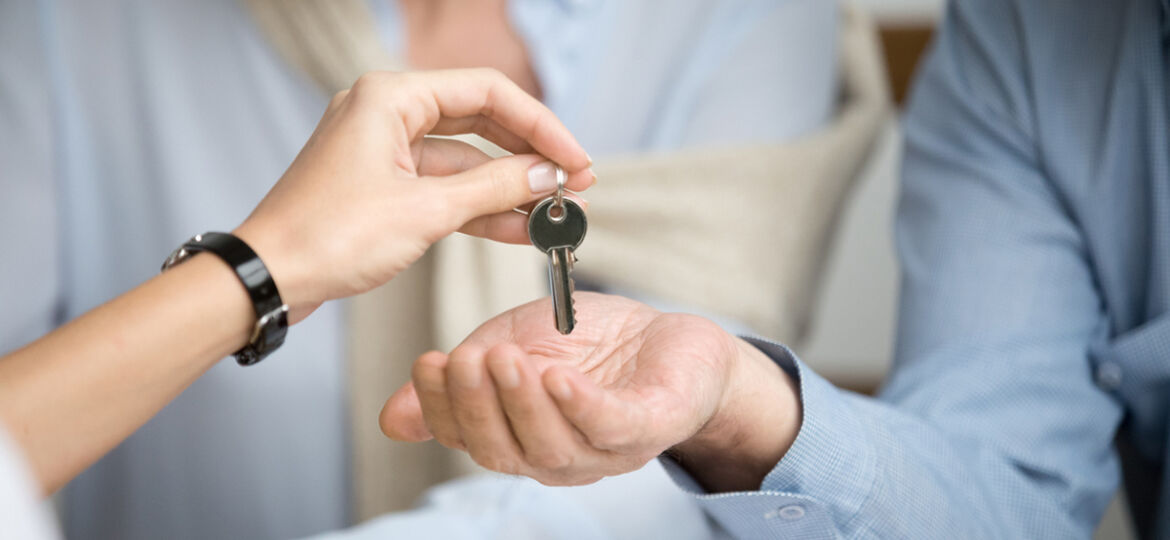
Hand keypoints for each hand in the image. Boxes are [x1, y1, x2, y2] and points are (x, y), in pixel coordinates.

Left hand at [233, 69, 593, 321]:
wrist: (268, 279)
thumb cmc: (327, 237)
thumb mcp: (424, 212)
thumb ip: (493, 189)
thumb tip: (545, 176)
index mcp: (391, 97)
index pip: (487, 93)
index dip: (540, 126)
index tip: (575, 160)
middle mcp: (388, 113)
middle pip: (480, 122)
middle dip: (529, 156)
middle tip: (575, 184)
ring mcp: (386, 151)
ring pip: (465, 161)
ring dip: (509, 189)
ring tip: (557, 213)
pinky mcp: (384, 187)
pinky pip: (445, 189)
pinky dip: (481, 209)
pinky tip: (522, 229)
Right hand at [379, 293, 801, 490]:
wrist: (670, 335)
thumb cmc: (589, 343)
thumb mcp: (510, 346)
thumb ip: (460, 377)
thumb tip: (392, 417)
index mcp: (519, 438)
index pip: (467, 439)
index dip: (441, 407)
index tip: (427, 362)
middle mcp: (557, 456)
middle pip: (504, 451)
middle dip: (477, 407)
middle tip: (463, 360)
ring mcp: (605, 449)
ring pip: (552, 447)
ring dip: (522, 404)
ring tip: (505, 358)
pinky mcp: (649, 425)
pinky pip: (610, 426)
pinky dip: (580, 405)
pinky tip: (558, 377)